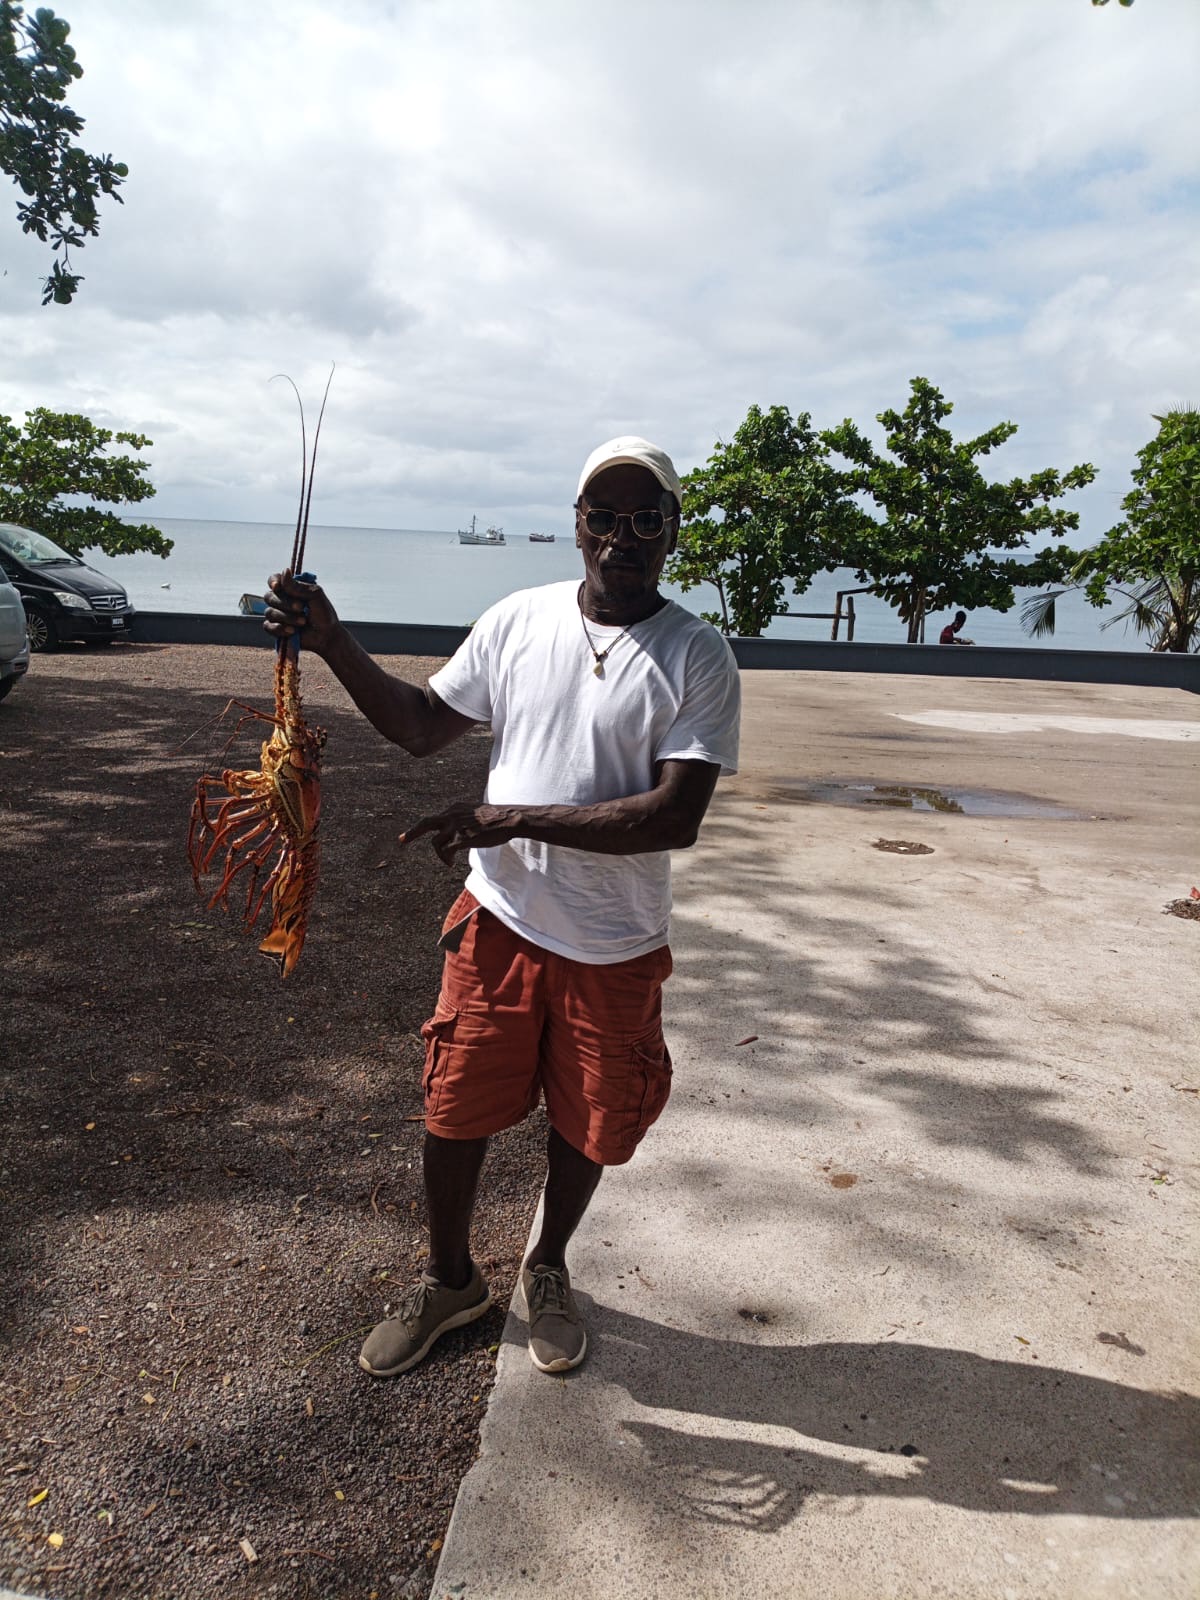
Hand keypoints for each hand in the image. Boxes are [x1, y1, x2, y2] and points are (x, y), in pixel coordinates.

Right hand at [263, 570, 340, 656]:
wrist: (327, 635)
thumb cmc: (323, 613)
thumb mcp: (315, 596)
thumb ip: (299, 586)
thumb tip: (285, 571)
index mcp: (290, 588)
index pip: (274, 580)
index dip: (273, 581)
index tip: (278, 586)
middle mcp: (281, 600)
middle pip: (269, 596)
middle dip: (285, 603)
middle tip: (301, 608)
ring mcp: (277, 615)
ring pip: (269, 612)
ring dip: (287, 617)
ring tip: (303, 622)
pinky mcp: (276, 629)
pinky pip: (268, 626)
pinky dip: (280, 629)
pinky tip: (292, 631)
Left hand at [399, 802, 522, 864]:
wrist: (508, 819)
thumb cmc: (497, 818)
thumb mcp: (476, 814)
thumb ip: (464, 819)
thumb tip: (461, 829)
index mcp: (454, 809)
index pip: (435, 819)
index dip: (426, 829)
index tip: (413, 833)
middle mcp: (452, 815)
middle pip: (426, 823)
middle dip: (412, 833)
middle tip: (401, 840)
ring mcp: (456, 826)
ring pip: (436, 843)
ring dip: (440, 855)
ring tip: (449, 862)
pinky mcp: (462, 837)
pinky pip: (447, 850)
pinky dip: (446, 858)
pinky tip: (451, 863)